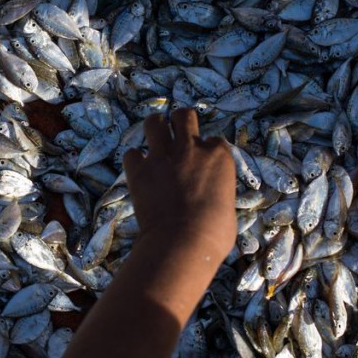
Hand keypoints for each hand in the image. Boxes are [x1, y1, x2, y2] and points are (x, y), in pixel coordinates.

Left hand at [122, 109, 236, 260]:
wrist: (183, 242)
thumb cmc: (214, 234)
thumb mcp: (227, 206)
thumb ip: (217, 190)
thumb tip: (210, 198)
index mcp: (218, 156)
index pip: (213, 140)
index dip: (206, 150)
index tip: (201, 162)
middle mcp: (190, 148)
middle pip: (183, 115)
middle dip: (179, 121)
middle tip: (175, 135)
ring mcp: (162, 156)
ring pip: (153, 122)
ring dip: (153, 129)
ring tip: (154, 140)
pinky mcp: (139, 169)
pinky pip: (131, 153)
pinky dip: (134, 161)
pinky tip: (139, 171)